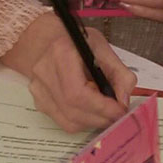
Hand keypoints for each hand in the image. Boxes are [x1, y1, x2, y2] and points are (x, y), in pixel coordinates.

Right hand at [3, 12, 135, 132]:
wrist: (48, 40)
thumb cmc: (78, 42)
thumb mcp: (104, 49)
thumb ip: (120, 73)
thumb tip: (124, 100)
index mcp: (61, 54)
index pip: (77, 93)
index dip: (101, 107)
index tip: (120, 110)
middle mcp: (44, 73)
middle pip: (73, 110)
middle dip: (100, 117)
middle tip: (119, 115)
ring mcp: (38, 90)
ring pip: (68, 120)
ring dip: (93, 122)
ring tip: (108, 113)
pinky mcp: (39, 101)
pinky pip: (62, 121)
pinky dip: (82, 121)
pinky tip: (93, 111)